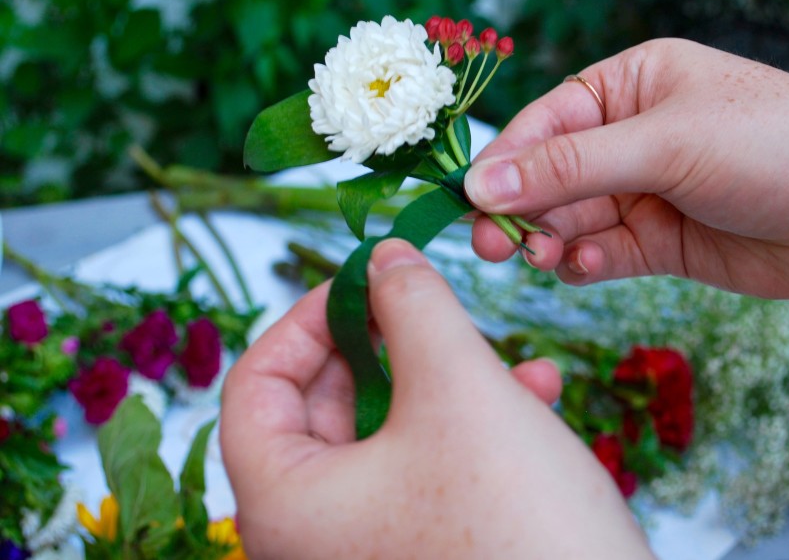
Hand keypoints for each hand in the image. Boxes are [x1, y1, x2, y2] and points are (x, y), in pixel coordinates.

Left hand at [221, 238, 654, 559]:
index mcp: (285, 504)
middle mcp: (312, 536)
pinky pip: (424, 470)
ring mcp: (366, 549)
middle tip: (426, 302)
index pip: (254, 385)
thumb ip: (412, 306)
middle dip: (388, 345)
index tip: (362, 278)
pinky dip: (469, 425)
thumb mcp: (459, 388)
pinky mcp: (420, 552)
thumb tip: (383, 257)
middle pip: (322, 407)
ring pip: (387, 433)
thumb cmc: (517, 520)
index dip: (305, 318)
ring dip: (444, 379)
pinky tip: (534, 394)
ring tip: (508, 355)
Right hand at [467, 39, 788, 302]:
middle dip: (520, 208)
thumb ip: (569, 167)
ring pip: (572, 218)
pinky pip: (605, 252)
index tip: (467, 199)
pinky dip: (586, 263)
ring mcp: (650, 192)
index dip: (505, 161)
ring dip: (551, 239)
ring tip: (541, 257)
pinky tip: (584, 268)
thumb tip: (478, 185)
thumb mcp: (665, 143)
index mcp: (633, 84)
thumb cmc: (776, 146)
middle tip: (490, 246)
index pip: (547, 120)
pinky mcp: (666, 243)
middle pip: (551, 174)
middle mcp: (636, 136)